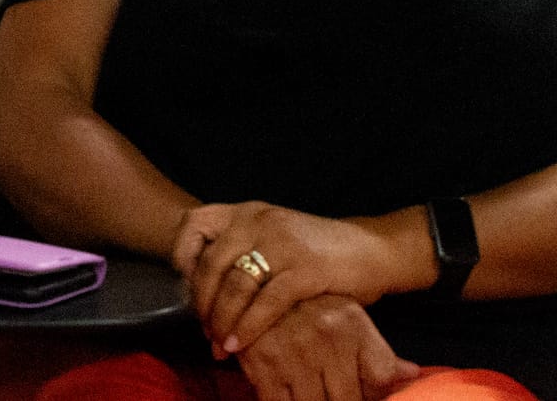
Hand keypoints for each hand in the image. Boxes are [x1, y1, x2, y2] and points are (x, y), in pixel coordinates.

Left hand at [173, 202, 407, 354]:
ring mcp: (283, 244)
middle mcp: (260, 222)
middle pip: (211, 263)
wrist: (373, 251)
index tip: (184, 286)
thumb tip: (199, 288)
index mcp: (247, 212)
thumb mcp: (273, 236)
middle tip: (204, 330)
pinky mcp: (306, 270)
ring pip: (235, 285)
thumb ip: (240, 250)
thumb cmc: (317, 251)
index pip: (196, 221)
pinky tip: (241, 344)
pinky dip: (249, 327)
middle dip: (202, 303)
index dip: (182, 254)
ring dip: (222, 320)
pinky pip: (266, 302)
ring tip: (219, 344)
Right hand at [236, 295, 418, 400]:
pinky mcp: (261, 364)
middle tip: (330, 390)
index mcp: (350, 325)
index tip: (359, 394)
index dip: (373, 396)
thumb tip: (412, 374)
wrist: (254, 285)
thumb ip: (379, 354)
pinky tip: (289, 393)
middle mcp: (324, 337)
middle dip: (340, 399)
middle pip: (348, 399)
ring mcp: (292, 352)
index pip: (381, 379)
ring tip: (312, 390)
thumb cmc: (308, 308)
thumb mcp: (348, 320)